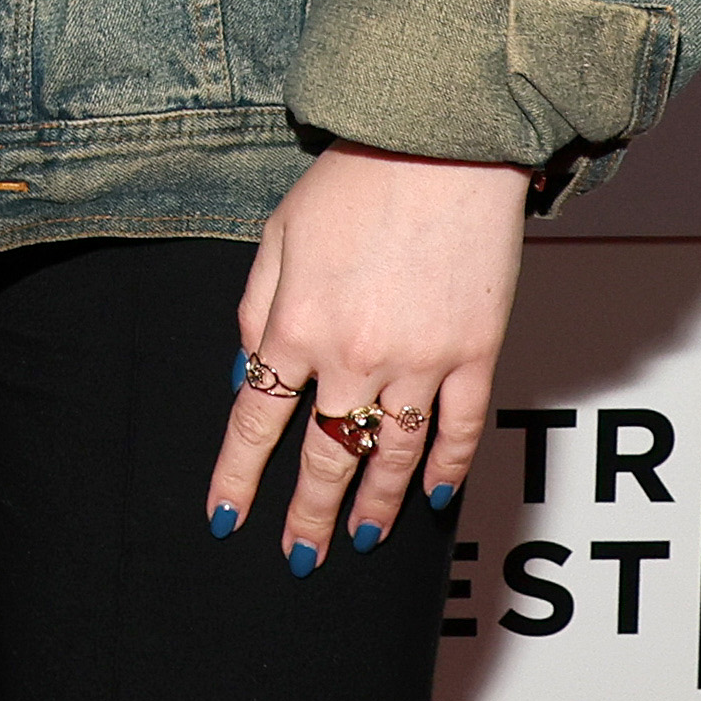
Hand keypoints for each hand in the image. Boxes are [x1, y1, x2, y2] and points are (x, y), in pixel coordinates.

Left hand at [204, 147, 528, 573]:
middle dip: (306, 515)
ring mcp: (420, 360)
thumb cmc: (351, 181)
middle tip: (297, 557)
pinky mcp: (475, 352)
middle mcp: (353, 356)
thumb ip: (254, 310)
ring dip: (373, 505)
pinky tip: (432, 497)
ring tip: (358, 540)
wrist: (440, 143)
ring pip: (393, 457)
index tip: (225, 519)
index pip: (256, 422)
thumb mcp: (276, 237)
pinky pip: (461, 428)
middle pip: (325, 457)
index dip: (238, 477)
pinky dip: (448, 468)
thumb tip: (238, 373)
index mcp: (294, 326)